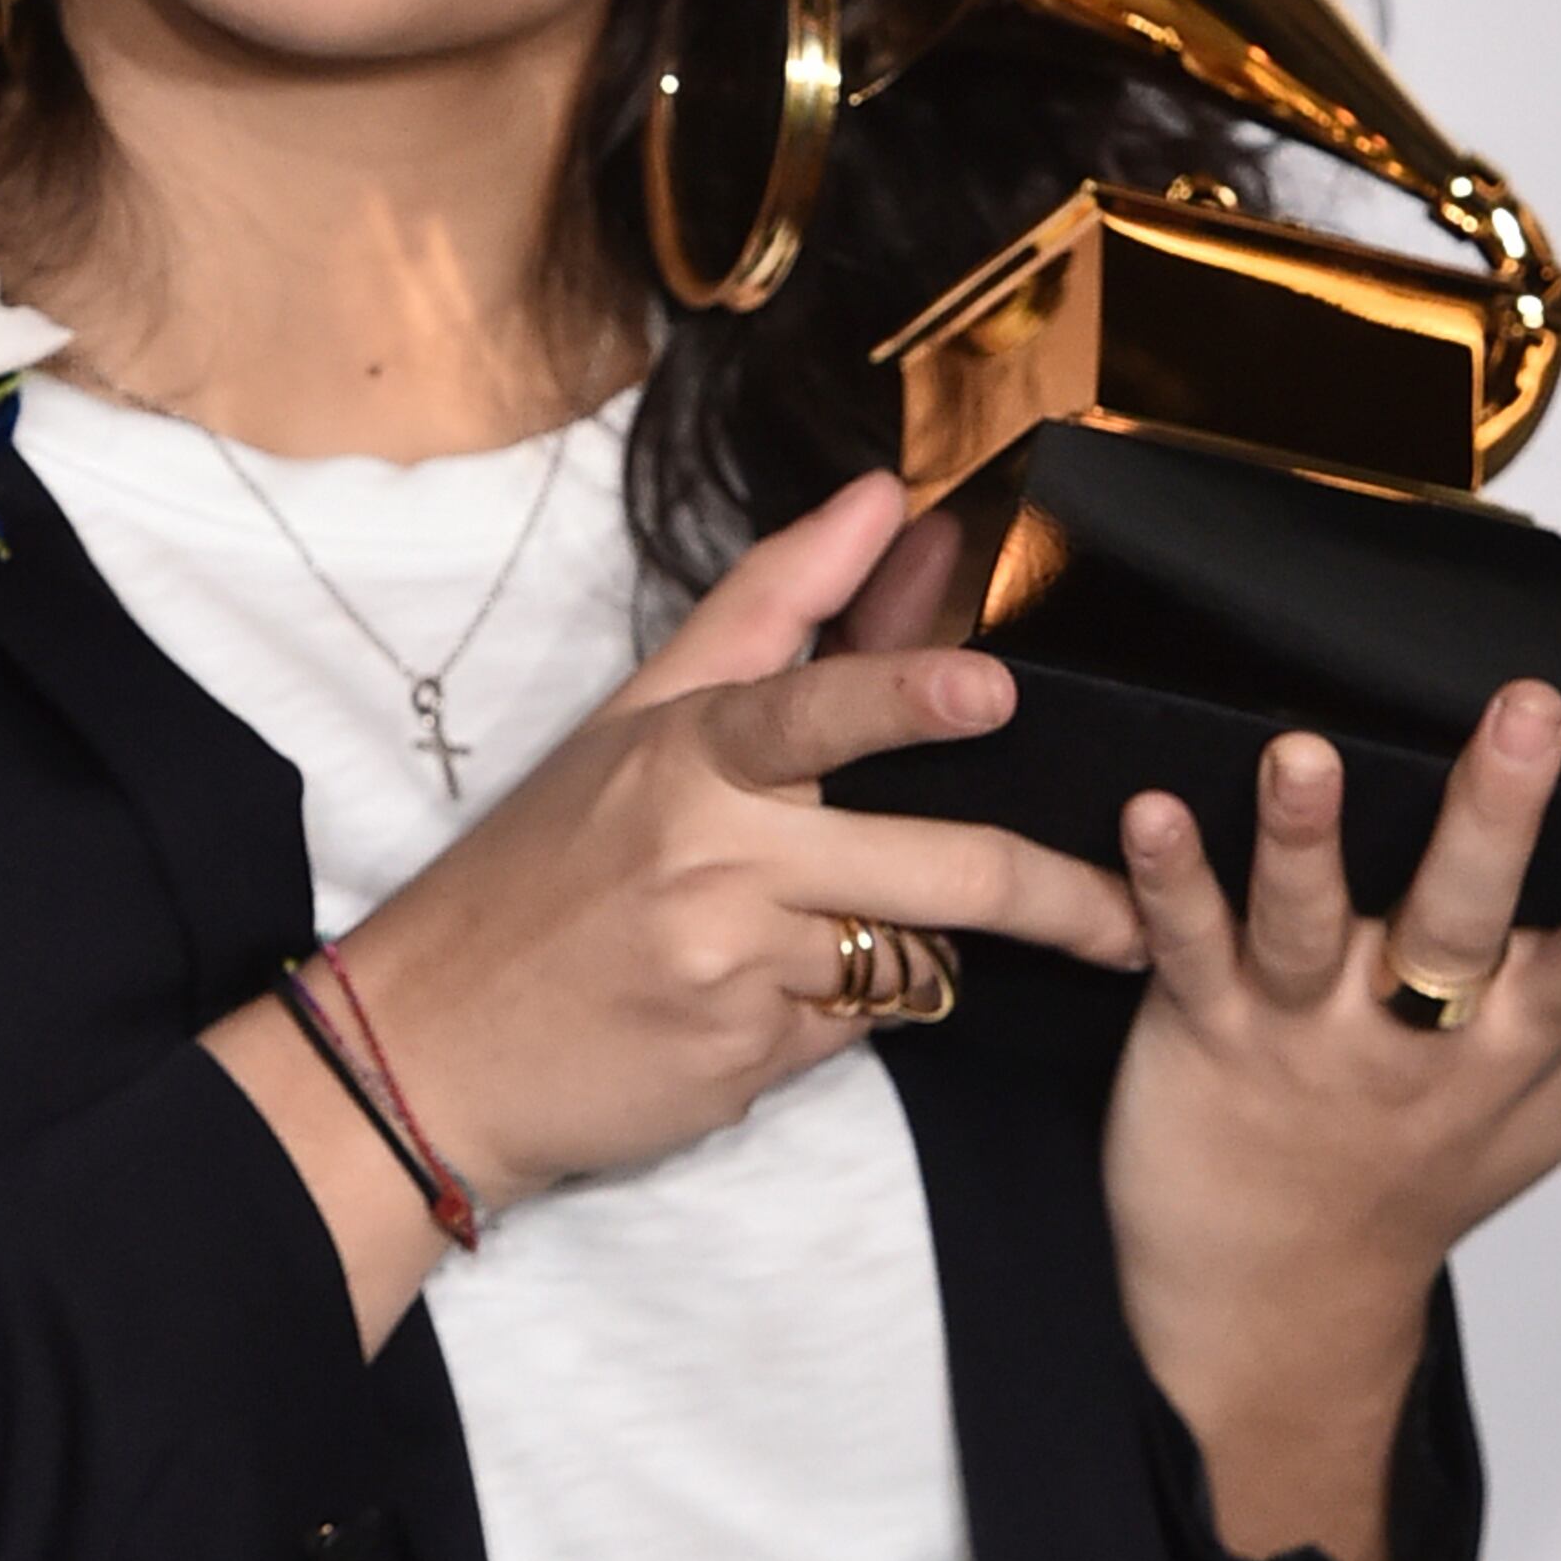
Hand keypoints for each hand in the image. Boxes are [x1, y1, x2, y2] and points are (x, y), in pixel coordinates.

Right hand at [208, 474, 1143, 1341]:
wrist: (429, 1050)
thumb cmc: (538, 873)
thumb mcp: (634, 726)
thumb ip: (770, 609)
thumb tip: (885, 496)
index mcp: (686, 755)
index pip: (809, 708)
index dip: (905, 694)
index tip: (992, 688)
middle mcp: (714, 856)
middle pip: (936, 870)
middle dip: (1057, 897)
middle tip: (1131, 916)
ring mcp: (733, 968)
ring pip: (911, 958)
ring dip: (914, 955)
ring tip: (844, 949)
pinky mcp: (744, 1064)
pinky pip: (855, 1031)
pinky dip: (841, 1016)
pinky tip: (760, 1008)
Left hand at [1102, 684, 1560, 1560]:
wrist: (1270, 1305)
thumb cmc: (1415, 1181)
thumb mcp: (1555, 1120)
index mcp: (1520, 1042)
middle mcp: (1419, 1037)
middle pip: (1467, 923)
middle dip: (1501, 816)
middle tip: (1530, 713)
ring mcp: (1306, 1034)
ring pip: (1310, 927)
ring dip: (1304, 838)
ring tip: (1306, 755)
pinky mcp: (1203, 1032)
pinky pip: (1184, 950)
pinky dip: (1168, 882)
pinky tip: (1155, 814)